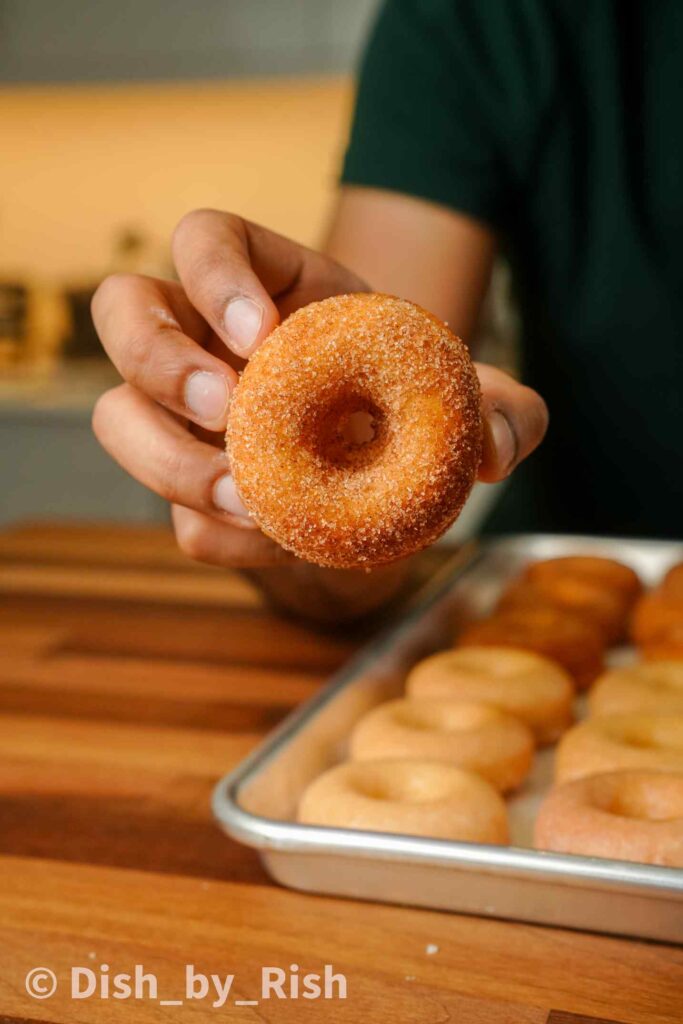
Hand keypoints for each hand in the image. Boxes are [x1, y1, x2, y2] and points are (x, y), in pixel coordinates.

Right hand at [92, 208, 546, 574]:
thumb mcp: (474, 399)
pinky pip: (175, 513)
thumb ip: (503, 409)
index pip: (205, 239)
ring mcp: (182, 416)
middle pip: (124, 312)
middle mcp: (203, 339)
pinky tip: (278, 538)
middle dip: (157, 360)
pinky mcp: (190, 488)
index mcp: (263, 284)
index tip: (261, 332)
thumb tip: (495, 449)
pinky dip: (219, 532)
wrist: (387, 482)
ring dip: (167, 461)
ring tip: (245, 495)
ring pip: (119, 417)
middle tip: (225, 406)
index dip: (215, 275)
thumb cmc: (416, 409)